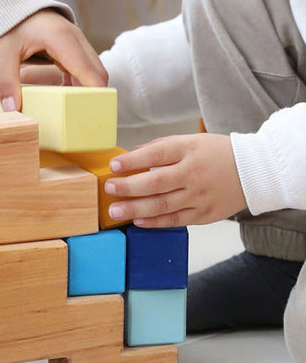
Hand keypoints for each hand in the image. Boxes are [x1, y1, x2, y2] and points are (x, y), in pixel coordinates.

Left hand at [0, 9, 106, 109]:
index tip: (92, 119)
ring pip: (93, 73)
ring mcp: (78, 44)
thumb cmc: (9, 26)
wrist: (12, 6)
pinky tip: (69, 104)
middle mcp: (77, 40)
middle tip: (86, 125)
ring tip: (79, 118)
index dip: (95, 97)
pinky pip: (84, 71)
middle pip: (98, 75)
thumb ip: (5, 81)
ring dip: (88, 94)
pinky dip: (80, 87)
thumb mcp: (2, 53)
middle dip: (95, 100)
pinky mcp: (73, 49)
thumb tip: (12, 110)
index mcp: (64, 40)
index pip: (90, 73)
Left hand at [104, 133, 246, 227]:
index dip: (132, 161)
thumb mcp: (191, 141)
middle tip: (109, 189)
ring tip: (114, 210)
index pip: (156, 155)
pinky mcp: (204, 214)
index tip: (113, 166)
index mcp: (189, 150)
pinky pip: (174, 220)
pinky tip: (137, 220)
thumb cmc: (216, 154)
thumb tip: (132, 155)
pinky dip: (154, 221)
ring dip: (134, 208)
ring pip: (162, 204)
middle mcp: (194, 173)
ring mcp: (199, 196)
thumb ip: (161, 148)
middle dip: (128, 187)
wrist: (254, 171)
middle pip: (155, 182)